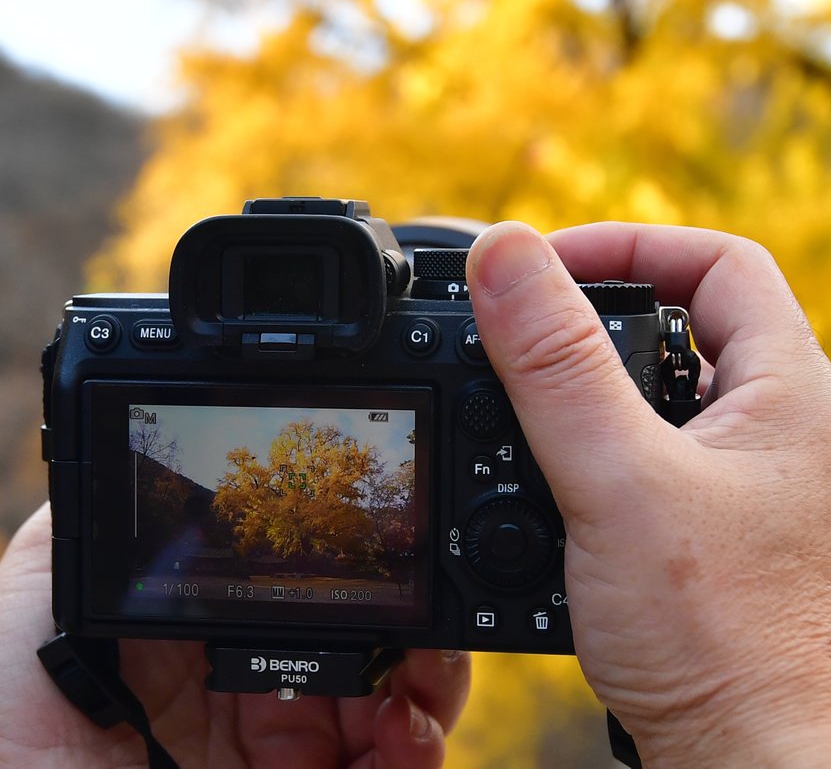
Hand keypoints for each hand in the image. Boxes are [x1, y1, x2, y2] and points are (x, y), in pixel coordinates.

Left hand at [0, 504, 469, 767]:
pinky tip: (404, 725)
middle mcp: (257, 702)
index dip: (366, 572)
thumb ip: (96, 524)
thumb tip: (145, 444)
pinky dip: (424, 749)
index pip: (314, 596)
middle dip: (424, 624)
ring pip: (408, 710)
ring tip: (423, 670)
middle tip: (433, 602)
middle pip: (379, 651)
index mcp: (211, 647)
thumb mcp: (39, 601)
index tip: (394, 548)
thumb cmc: (10, 730)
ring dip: (438, 681)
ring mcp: (287, 760)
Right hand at [465, 222, 830, 766]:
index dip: (633, 244)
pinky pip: (674, 473)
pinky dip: (616, 466)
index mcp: (794, 393)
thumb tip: (506, 253)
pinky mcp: (742, 550)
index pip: (724, 261)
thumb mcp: (618, 480)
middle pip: (699, 328)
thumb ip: (556, 364)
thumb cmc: (723, 637)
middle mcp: (795, 436)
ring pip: (681, 407)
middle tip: (527, 334)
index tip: (546, 267)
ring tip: (532, 412)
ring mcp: (773, 496)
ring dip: (605, 398)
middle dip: (606, 319)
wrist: (767, 768)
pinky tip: (565, 499)